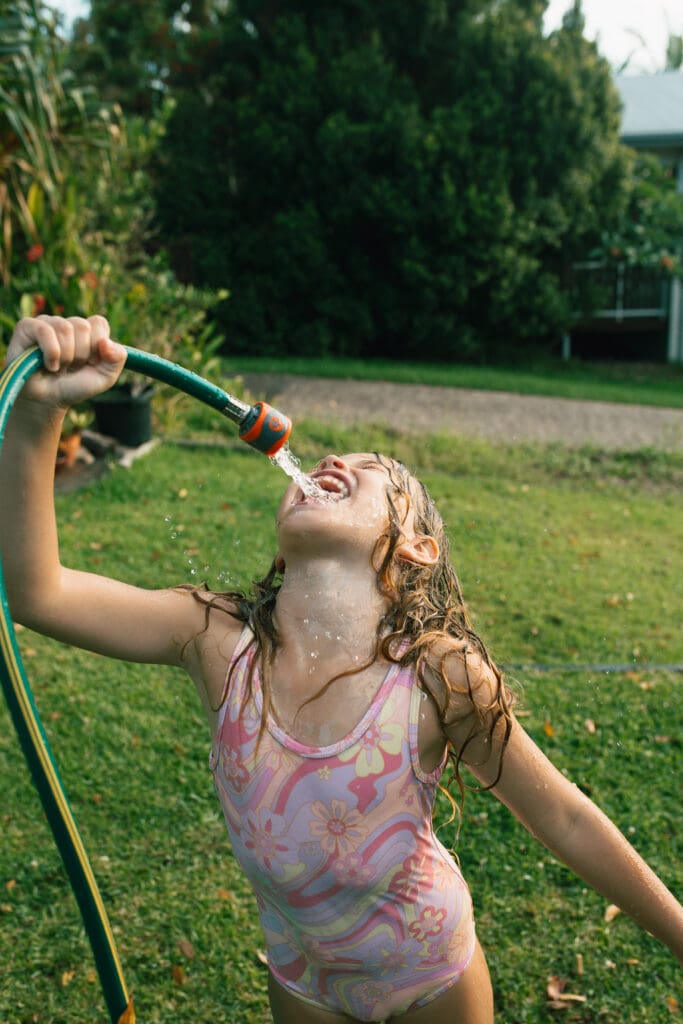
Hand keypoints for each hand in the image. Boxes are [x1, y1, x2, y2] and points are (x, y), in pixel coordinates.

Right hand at [6, 315, 126, 407]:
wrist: (48, 402)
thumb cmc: (74, 387)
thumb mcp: (105, 377)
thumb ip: (117, 358)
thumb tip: (106, 341)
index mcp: (86, 331)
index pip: (99, 323)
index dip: (97, 347)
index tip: (90, 363)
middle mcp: (66, 323)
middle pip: (83, 326)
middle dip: (80, 355)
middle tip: (70, 367)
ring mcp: (46, 323)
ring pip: (65, 329)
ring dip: (65, 356)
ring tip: (58, 368)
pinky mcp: (27, 327)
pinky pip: (44, 331)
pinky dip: (51, 353)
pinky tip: (49, 365)